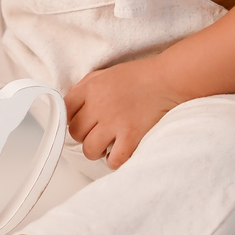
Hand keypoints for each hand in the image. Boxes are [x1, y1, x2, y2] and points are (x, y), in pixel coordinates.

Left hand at [64, 58, 184, 168]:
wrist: (168, 80)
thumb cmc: (139, 77)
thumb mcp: (106, 74)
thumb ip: (85, 87)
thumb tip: (69, 104)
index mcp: (91, 88)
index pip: (65, 110)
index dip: (72, 118)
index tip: (82, 122)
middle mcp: (99, 105)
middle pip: (75, 133)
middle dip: (85, 135)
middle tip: (99, 133)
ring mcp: (114, 122)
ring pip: (89, 150)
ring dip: (98, 150)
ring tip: (109, 144)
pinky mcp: (131, 137)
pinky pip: (113, 160)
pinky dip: (115, 160)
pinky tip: (121, 151)